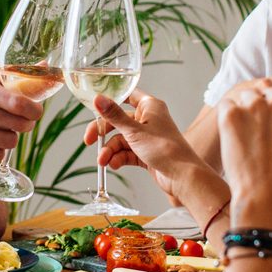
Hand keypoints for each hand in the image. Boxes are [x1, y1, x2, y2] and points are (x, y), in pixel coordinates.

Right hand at [86, 92, 203, 200]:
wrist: (182, 176)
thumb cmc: (165, 149)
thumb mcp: (134, 131)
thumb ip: (114, 116)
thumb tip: (97, 99)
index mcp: (150, 106)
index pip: (127, 95)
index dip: (111, 99)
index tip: (95, 106)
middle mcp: (148, 119)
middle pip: (118, 121)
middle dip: (104, 133)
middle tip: (89, 141)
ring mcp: (147, 137)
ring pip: (121, 140)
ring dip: (110, 150)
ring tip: (104, 162)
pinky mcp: (146, 153)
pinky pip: (127, 152)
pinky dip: (119, 158)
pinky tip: (113, 165)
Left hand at [216, 75, 271, 226]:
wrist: (266, 194)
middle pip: (269, 87)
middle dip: (265, 103)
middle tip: (261, 127)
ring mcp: (254, 105)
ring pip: (247, 94)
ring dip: (246, 108)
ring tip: (248, 135)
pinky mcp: (231, 113)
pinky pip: (228, 105)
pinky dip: (229, 117)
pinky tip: (235, 136)